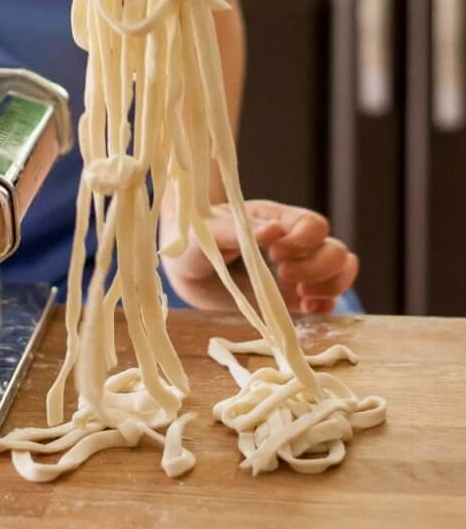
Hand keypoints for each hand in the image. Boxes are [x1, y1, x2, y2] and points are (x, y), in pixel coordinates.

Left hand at [161, 199, 358, 314]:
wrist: (187, 268)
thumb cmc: (195, 240)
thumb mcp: (209, 231)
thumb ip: (238, 230)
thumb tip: (274, 230)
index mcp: (277, 220)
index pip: (314, 225)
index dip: (303, 241)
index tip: (275, 253)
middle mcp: (295, 244)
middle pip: (336, 250)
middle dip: (317, 267)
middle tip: (283, 276)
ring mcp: (298, 270)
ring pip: (342, 271)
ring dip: (330, 286)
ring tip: (300, 296)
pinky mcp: (295, 297)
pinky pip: (329, 299)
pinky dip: (326, 305)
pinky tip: (303, 308)